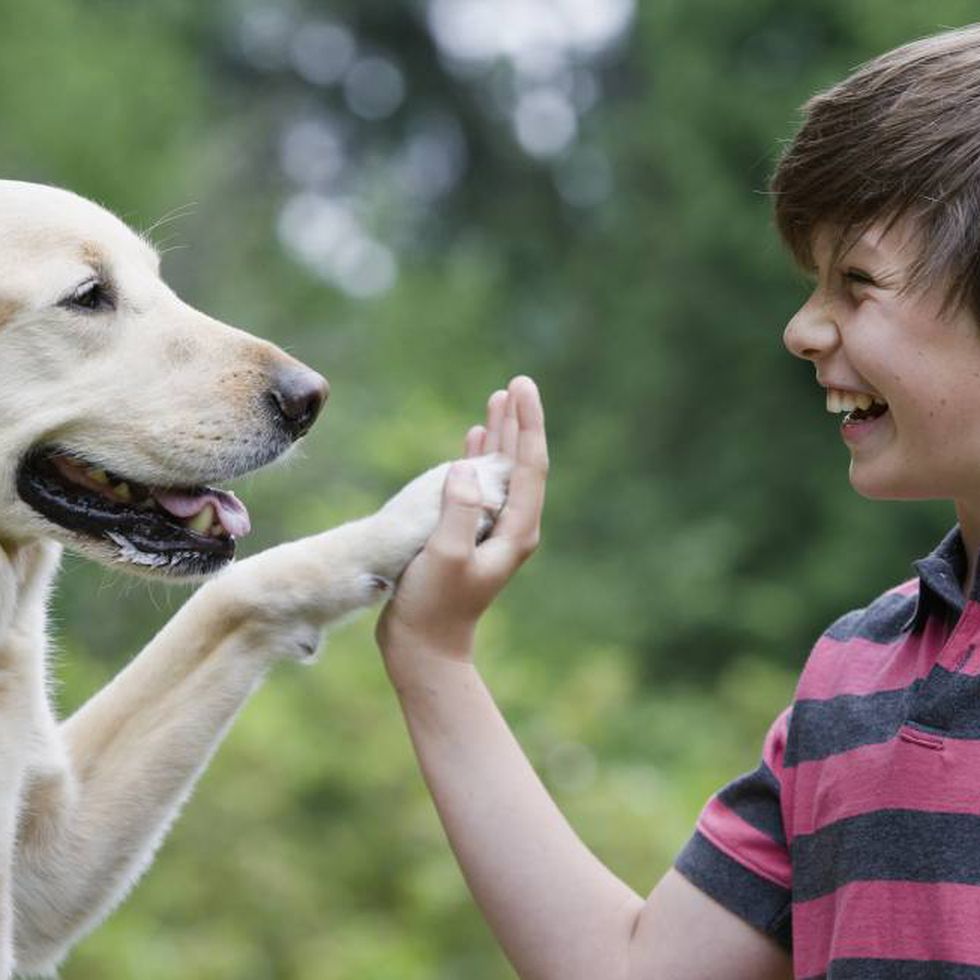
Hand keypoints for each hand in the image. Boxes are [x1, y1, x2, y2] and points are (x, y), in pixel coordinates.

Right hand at [376, 375, 547, 664]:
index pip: (529, 466)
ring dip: (499, 436)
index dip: (527, 424)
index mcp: (516, 530)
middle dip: (518, 423)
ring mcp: (491, 530)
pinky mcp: (469, 534)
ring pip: (500, 472)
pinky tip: (471, 440)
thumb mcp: (444, 558)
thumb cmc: (433, 607)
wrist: (424, 647)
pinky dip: (477, 460)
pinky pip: (479, 486)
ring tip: (497, 401)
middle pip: (519, 463)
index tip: (521, 389)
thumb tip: (464, 468)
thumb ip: (458, 512)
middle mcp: (510, 527)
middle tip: (514, 385)